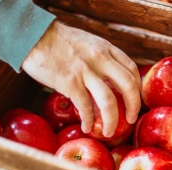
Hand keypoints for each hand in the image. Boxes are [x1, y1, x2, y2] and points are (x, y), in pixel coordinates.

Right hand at [22, 21, 141, 136]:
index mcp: (107, 49)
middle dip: (133, 107)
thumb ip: (103, 59)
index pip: (132, 70)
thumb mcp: (90, 44)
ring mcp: (85, 71)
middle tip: (131, 119)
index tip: (135, 100)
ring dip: (112, 122)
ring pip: (108, 102)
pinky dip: (88, 121)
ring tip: (109, 133)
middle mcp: (100, 59)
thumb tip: (112, 81)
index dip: (137, 89)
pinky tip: (87, 127)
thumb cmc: (61, 42)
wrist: (33, 35)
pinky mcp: (69, 82)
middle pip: (128, 87)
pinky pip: (85, 107)